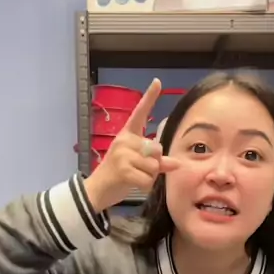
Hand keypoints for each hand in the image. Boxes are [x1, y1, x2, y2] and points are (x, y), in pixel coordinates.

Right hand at [84, 78, 179, 212]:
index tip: (158, 81)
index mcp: (127, 135)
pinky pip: (147, 179)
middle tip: (138, 171)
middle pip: (157, 149)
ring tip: (134, 179)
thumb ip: (157, 162)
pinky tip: (133, 185)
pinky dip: (145, 186)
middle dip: (154, 165)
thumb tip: (176, 163)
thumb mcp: (138, 166)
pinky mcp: (123, 170)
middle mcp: (125, 140)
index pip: (140, 113)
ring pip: (154, 166)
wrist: (96, 191)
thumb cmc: (118, 176)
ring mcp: (123, 154)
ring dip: (149, 177)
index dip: (150, 98)